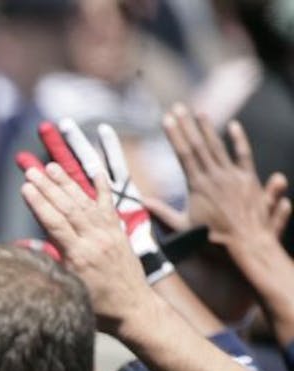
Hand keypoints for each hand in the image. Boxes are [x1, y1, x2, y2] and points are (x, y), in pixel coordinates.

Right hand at [20, 159, 153, 334]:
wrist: (133, 309)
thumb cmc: (97, 307)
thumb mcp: (68, 291)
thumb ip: (51, 265)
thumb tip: (26, 248)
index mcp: (80, 256)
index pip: (55, 223)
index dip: (39, 203)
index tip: (25, 187)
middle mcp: (95, 240)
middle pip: (68, 207)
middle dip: (48, 187)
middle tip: (32, 170)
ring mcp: (109, 234)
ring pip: (85, 202)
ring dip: (67, 183)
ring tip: (52, 167)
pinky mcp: (118, 232)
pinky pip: (109, 205)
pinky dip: (101, 188)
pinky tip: (94, 172)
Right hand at [151, 105, 292, 252]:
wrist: (246, 243)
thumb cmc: (213, 239)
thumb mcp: (183, 228)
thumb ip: (163, 213)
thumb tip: (143, 202)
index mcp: (198, 185)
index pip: (184, 154)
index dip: (175, 135)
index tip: (167, 119)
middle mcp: (215, 175)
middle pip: (199, 145)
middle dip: (187, 125)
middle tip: (178, 107)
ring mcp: (233, 175)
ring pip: (218, 146)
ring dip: (208, 128)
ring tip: (198, 112)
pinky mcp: (248, 178)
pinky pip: (244, 155)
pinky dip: (239, 140)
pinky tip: (233, 126)